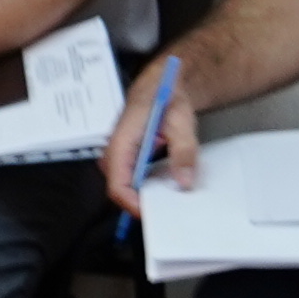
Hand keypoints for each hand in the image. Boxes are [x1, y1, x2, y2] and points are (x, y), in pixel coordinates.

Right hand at [101, 68, 200, 211]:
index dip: (133, 204)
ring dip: (142, 196)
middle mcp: (114, 150)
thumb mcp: (181, 121)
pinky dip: (144, 188)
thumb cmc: (168, 97)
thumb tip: (184, 182)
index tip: (154, 214)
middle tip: (166, 211)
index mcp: (122, 141)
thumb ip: (183, 151)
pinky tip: (162, 188)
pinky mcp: (124, 157)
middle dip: (140, 203)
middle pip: (119, 189)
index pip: (118, 184)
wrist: (162, 83)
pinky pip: (129, 179)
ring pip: (124, 186)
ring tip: (166, 201)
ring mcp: (117, 155)